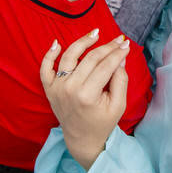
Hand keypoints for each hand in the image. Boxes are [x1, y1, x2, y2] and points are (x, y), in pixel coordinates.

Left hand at [40, 28, 130, 169]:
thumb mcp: (119, 105)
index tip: (126, 44)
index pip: (105, 66)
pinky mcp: (49, 89)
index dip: (117, 53)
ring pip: (69, 56)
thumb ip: (121, 79)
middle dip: (107, 47)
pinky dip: (49, 55)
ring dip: (82, 42)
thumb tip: (120, 55)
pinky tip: (57, 43)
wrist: (82, 139)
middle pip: (90, 59)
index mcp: (87, 95)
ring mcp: (57, 88)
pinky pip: (45, 69)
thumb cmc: (103, 122)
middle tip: (119, 39)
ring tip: (96, 33)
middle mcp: (69, 89)